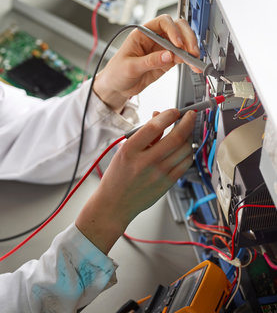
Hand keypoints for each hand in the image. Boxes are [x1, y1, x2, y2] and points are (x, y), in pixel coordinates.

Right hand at [75, 109, 195, 253]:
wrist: (115, 203)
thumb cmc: (117, 176)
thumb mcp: (124, 150)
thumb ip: (144, 134)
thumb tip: (159, 115)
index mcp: (130, 150)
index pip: (155, 126)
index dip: (169, 115)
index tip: (175, 111)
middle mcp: (145, 162)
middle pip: (176, 138)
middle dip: (188, 122)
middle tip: (191, 115)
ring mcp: (158, 175)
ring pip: (185, 150)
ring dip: (189, 136)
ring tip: (186, 131)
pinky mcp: (167, 184)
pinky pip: (186, 163)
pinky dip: (188, 152)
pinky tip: (185, 148)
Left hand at [93, 14, 200, 112]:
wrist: (117, 87)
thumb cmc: (117, 72)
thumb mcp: (130, 67)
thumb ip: (149, 61)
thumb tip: (168, 55)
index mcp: (143, 33)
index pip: (163, 23)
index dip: (173, 30)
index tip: (178, 44)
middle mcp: (154, 38)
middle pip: (177, 29)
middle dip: (187, 38)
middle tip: (191, 51)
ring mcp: (162, 49)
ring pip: (182, 42)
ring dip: (190, 49)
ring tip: (195, 60)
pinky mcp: (167, 61)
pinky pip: (181, 57)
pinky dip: (189, 60)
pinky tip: (192, 65)